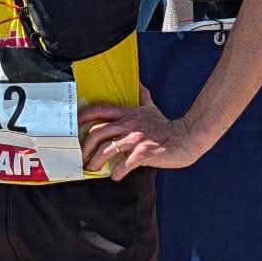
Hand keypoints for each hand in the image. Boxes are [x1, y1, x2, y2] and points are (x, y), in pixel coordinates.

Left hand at [78, 88, 200, 178]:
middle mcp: (129, 124)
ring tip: (92, 168)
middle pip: (96, 133)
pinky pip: (124, 164)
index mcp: (127, 114)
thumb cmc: (167, 126)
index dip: (83, 117)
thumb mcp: (152, 108)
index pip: (99, 110)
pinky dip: (117, 172)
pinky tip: (115, 176)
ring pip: (107, 149)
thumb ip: (143, 97)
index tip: (74, 128)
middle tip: (82, 158)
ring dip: (96, 162)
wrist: (187, 137)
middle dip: (85, 147)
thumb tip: (139, 84)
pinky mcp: (144, 153)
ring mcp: (136, 138)